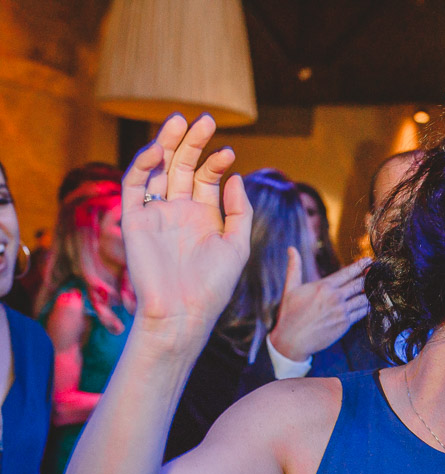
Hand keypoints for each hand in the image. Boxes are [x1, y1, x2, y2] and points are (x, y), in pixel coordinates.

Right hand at [122, 114, 251, 346]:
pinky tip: (161, 150)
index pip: (206, 178)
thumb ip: (240, 211)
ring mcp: (156, 213)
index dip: (216, 162)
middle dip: (193, 143)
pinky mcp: (134, 220)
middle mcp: (178, 211)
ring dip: (168, 144)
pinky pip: (134, 184)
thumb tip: (236, 177)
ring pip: (157, 169)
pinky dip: (144, 164)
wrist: (182, 312)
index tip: (229, 153)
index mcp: (203, 216)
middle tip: (205, 120)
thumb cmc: (212, 286)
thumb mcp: (237, 246)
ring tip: (181, 121)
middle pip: (182, 166)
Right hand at [268, 251, 370, 361]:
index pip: (348, 272)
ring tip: (376, 288)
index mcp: (324, 286)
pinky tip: (368, 303)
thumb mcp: (290, 288)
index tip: (369, 260)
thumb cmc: (289, 314)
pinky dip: (366, 307)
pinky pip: (362, 313)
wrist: (292, 340)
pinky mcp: (345, 324)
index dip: (361, 265)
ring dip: (370, 293)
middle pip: (359, 284)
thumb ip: (294, 267)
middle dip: (369, 277)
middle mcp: (335, 297)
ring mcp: (342, 311)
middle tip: (377, 272)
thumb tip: (291, 248)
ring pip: (364, 299)